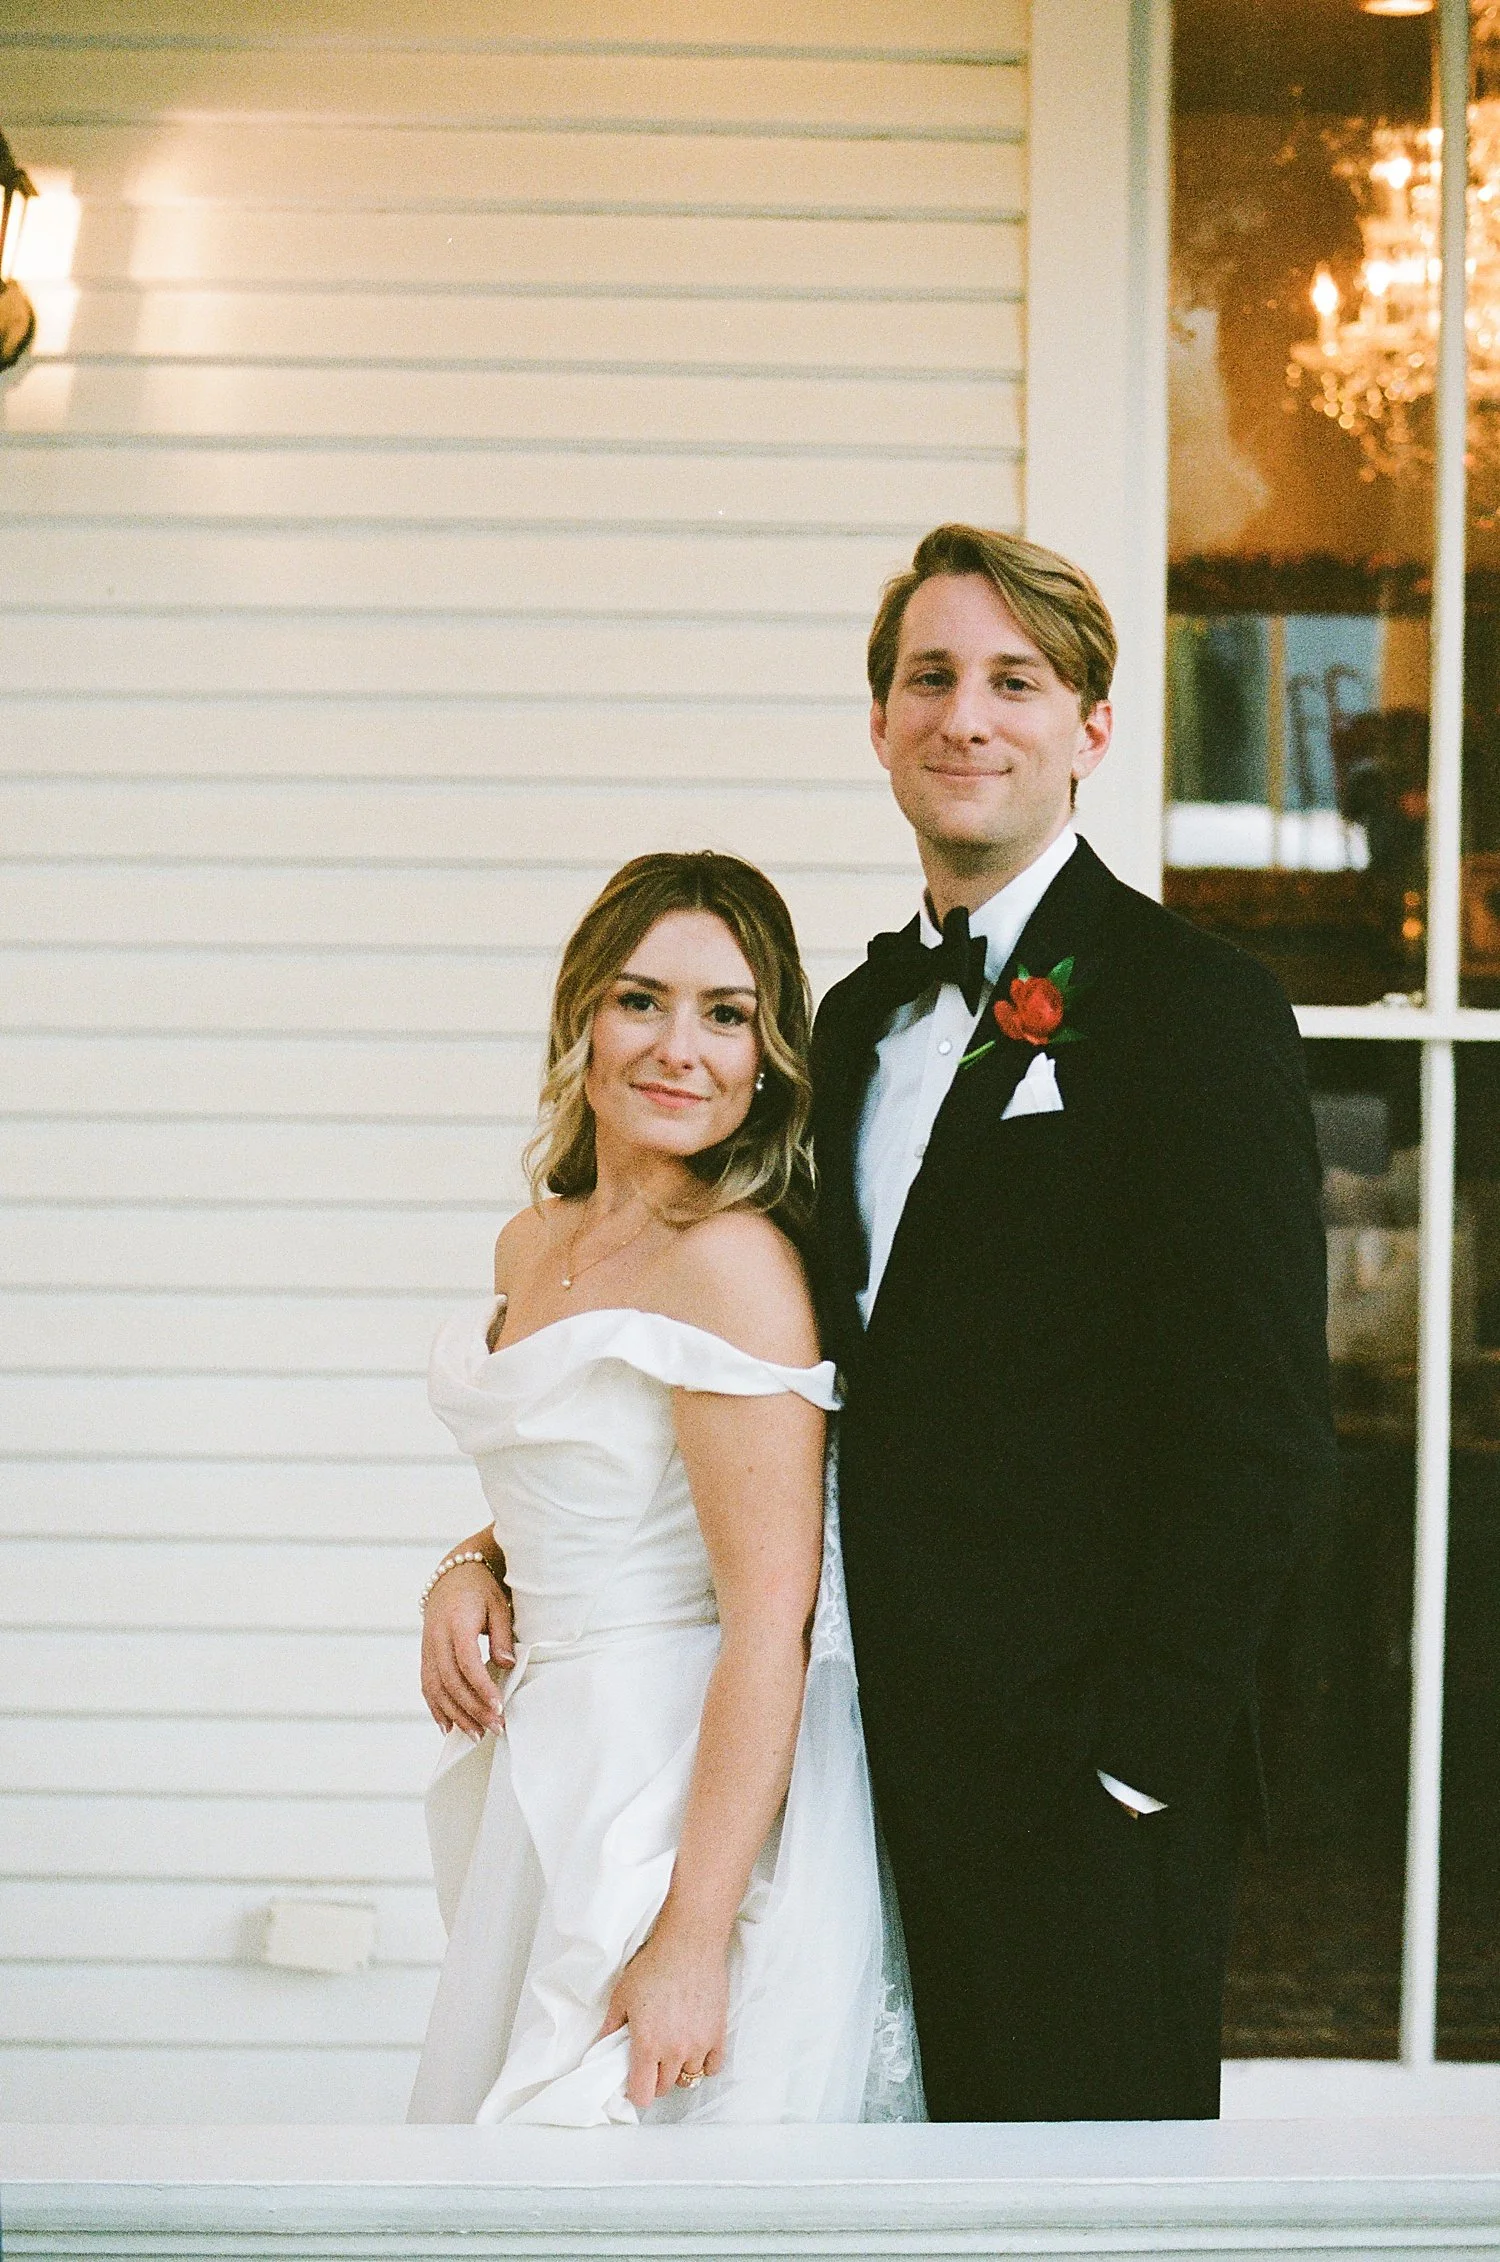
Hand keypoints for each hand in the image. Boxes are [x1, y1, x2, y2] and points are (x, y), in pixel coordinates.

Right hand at [420, 1563, 513, 1737]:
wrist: (453, 1575)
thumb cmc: (481, 1589)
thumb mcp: (498, 1605)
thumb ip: (502, 1635)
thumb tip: (506, 1665)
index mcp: (456, 1622)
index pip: (467, 1661)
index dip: (482, 1686)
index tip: (499, 1706)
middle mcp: (436, 1637)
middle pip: (451, 1680)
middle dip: (473, 1708)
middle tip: (495, 1727)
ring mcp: (427, 1647)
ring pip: (436, 1688)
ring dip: (455, 1715)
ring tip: (476, 1735)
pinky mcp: (425, 1655)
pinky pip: (427, 1686)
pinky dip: (436, 1709)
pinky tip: (448, 1728)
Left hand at [599, 1924, 727, 2109]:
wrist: (689, 1944)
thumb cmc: (654, 1965)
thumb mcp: (622, 1996)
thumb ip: (610, 2028)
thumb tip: (601, 2049)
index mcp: (648, 2045)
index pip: (642, 2095)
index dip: (635, 2092)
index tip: (632, 2080)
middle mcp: (675, 2051)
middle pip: (664, 2088)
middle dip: (654, 2078)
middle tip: (650, 2059)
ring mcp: (700, 2045)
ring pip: (688, 2079)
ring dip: (678, 2070)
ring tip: (672, 2049)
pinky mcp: (718, 2034)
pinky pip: (712, 2067)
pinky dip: (703, 2064)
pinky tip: (694, 2049)